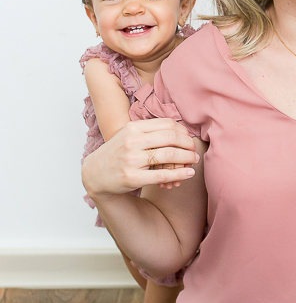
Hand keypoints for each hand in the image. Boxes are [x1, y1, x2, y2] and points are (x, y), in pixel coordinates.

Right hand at [82, 118, 198, 198]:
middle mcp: (132, 141)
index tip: (188, 139)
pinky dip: (179, 174)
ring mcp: (131, 159)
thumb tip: (179, 129)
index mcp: (133, 127)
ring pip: (169, 156)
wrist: (94, 174)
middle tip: (194, 151)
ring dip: (186, 158)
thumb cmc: (116, 153)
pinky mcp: (132, 177)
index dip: (183, 132)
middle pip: (171, 138)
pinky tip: (188, 174)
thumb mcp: (128, 135)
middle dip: (188, 144)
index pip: (167, 124)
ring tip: (193, 162)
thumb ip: (149, 130)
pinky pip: (162, 174)